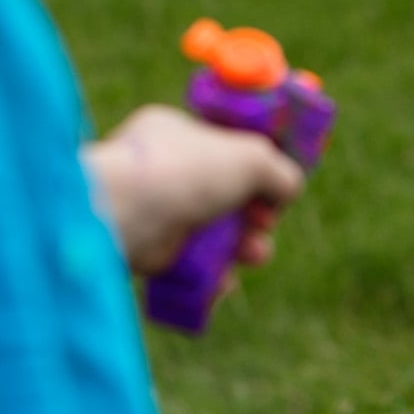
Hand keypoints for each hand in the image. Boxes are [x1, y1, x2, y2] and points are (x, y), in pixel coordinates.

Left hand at [82, 104, 304, 275]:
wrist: (123, 216)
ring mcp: (159, 214)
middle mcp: (166, 172)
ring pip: (215, 235)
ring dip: (244, 248)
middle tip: (264, 224)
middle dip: (255, 216)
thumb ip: (278, 169)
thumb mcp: (248, 157)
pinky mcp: (154, 254)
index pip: (225, 150)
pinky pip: (195, 267)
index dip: (256, 171)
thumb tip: (290, 187)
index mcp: (177, 134)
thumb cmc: (183, 174)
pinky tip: (225, 279)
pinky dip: (215, 276)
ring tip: (254, 254)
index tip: (276, 189)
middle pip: (226, 197)